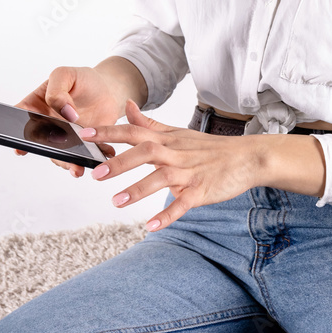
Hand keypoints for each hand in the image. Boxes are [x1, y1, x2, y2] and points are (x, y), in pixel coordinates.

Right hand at [12, 66, 118, 175]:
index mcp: (35, 107)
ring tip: (78, 166)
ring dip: (68, 162)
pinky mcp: (82, 146)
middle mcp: (47, 126)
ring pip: (60, 156)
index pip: (19, 121)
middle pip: (40, 144)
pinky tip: (101, 156)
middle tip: (57, 156)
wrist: (107, 89)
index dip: (16, 134)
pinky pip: (83, 156)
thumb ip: (57, 91)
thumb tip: (66, 113)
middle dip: (47, 153)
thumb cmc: (81, 80)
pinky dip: (91, 159)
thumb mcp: (65, 75)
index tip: (20, 146)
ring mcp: (64, 138)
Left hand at [82, 99, 265, 230]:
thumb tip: (126, 106)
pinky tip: (150, 226)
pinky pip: (183, 203)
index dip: (109, 132)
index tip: (85, 134)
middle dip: (120, 161)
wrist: (246, 158)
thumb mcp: (177, 132)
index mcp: (167, 139)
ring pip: (161, 177)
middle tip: (96, 172)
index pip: (134, 131)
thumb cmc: (208, 147)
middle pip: (146, 152)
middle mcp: (176, 153)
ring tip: (116, 202)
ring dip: (139, 189)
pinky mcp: (201, 191)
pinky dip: (167, 214)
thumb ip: (149, 122)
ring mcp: (189, 172)